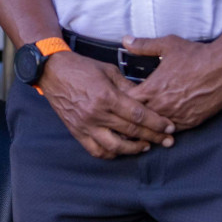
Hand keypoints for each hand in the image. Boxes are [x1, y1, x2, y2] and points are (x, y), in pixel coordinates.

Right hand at [37, 51, 175, 158]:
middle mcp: (97, 114)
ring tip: (146, 146)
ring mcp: (86, 125)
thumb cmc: (81, 68)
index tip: (170, 128)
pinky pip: (96, 151)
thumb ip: (128, 87)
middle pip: (132, 132)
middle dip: (154, 137)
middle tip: (168, 141)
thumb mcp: (108, 71)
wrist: (52, 71)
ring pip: (115, 147)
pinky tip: (121, 150)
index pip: (138, 115)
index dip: (157, 123)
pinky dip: (111, 154)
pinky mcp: (77, 132)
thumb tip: (146, 99)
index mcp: (107, 96)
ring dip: (134, 149)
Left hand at [123, 35, 221, 132]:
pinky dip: (168, 129)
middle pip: (140, 119)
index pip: (128, 103)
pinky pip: (175, 130)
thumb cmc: (196, 55)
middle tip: (128, 118)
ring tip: (143, 127)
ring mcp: (178, 116)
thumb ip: (143, 45)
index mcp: (153, 89)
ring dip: (150, 126)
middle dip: (134, 117)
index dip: (122, 103)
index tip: (121, 101)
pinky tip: (164, 127)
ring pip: (157, 128)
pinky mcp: (193, 121)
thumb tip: (126, 40)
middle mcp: (164, 105)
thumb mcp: (167, 45)